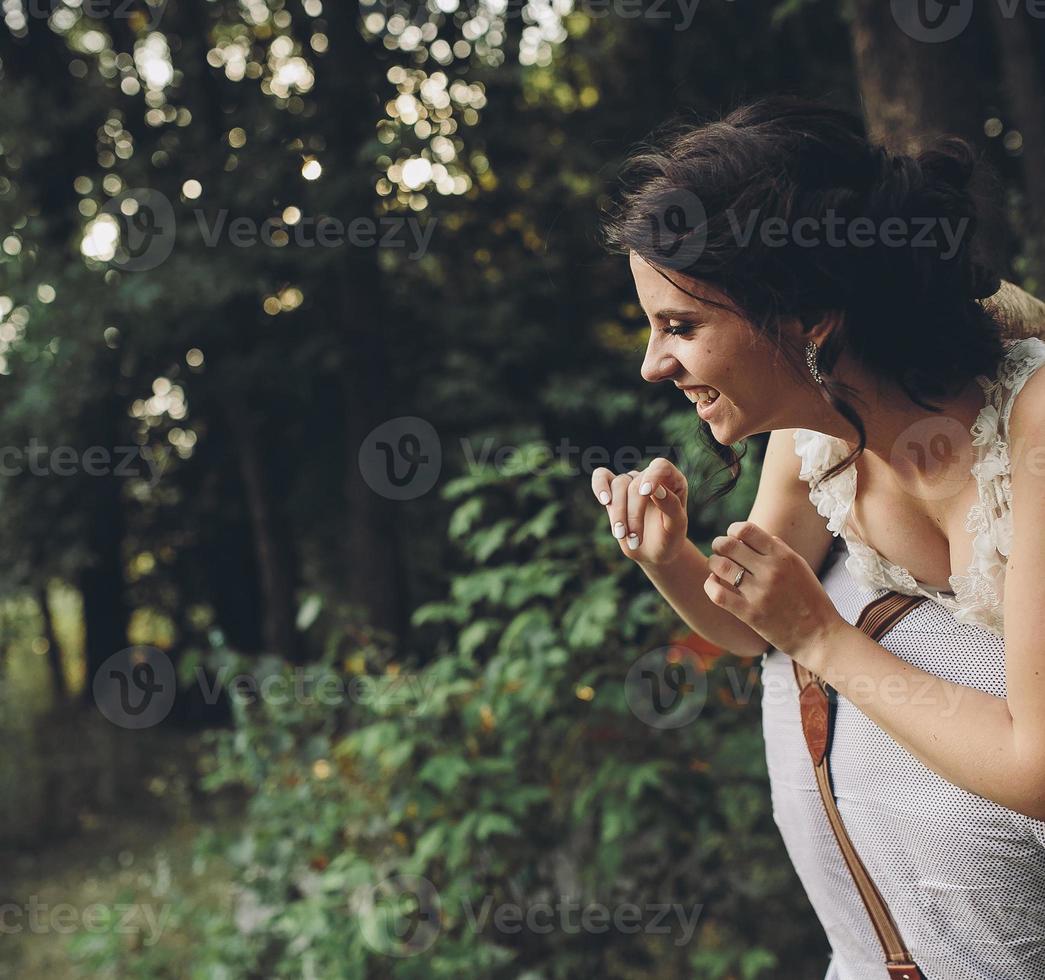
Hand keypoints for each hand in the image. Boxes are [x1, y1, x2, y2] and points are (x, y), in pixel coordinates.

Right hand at [590, 457, 688, 565]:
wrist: (655, 553)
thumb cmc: (670, 538)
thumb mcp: (676, 527)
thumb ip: (671, 506)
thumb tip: (657, 489)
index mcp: (672, 481)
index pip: (660, 466)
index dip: (652, 476)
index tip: (646, 493)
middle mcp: (651, 477)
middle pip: (635, 483)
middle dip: (633, 512)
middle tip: (635, 539)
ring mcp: (632, 482)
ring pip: (618, 485)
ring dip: (618, 513)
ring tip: (622, 535)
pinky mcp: (614, 492)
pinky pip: (601, 477)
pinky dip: (599, 486)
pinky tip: (605, 501)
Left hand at [705, 520, 843, 660]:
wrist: (820, 635)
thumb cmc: (811, 600)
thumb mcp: (801, 568)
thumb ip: (780, 549)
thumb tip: (762, 536)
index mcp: (783, 556)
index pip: (746, 529)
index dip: (732, 530)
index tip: (733, 537)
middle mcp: (770, 571)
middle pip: (728, 545)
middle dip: (719, 544)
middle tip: (719, 551)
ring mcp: (759, 593)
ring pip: (719, 566)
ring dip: (713, 563)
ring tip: (717, 567)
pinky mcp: (750, 614)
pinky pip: (718, 593)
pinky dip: (710, 584)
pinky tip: (714, 583)